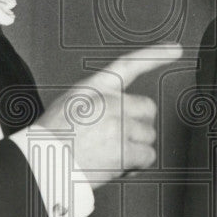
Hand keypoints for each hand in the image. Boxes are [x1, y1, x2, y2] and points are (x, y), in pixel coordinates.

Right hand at [36, 44, 182, 187]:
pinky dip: (137, 165)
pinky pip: (147, 156)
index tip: (175, 49)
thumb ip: (98, 102)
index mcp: (95, 87)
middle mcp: (110, 103)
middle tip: (120, 138)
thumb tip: (119, 114)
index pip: (130, 64)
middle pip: (147, 109)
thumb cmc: (51, 138)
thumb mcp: (70, 103)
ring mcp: (119, 126)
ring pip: (148, 135)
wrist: (41, 162)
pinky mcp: (124, 150)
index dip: (155, 55)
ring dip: (135, 148)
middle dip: (138, 126)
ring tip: (111, 154)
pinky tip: (120, 166)